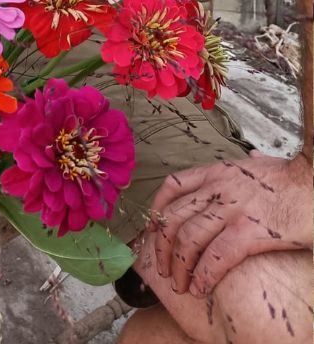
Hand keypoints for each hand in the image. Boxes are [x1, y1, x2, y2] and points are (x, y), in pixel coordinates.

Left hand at [148, 151, 311, 297]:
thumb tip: (252, 157)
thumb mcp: (262, 164)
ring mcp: (232, 208)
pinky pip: (215, 256)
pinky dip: (203, 275)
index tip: (152, 231)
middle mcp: (218, 188)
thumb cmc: (293, 178)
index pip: (173, 186)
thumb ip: (250, 164)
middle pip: (174, 217)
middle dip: (162, 247)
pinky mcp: (249, 231)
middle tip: (163, 268)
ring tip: (181, 284)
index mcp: (217, 172)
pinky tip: (201, 287)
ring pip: (188, 239)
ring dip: (179, 266)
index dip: (157, 210)